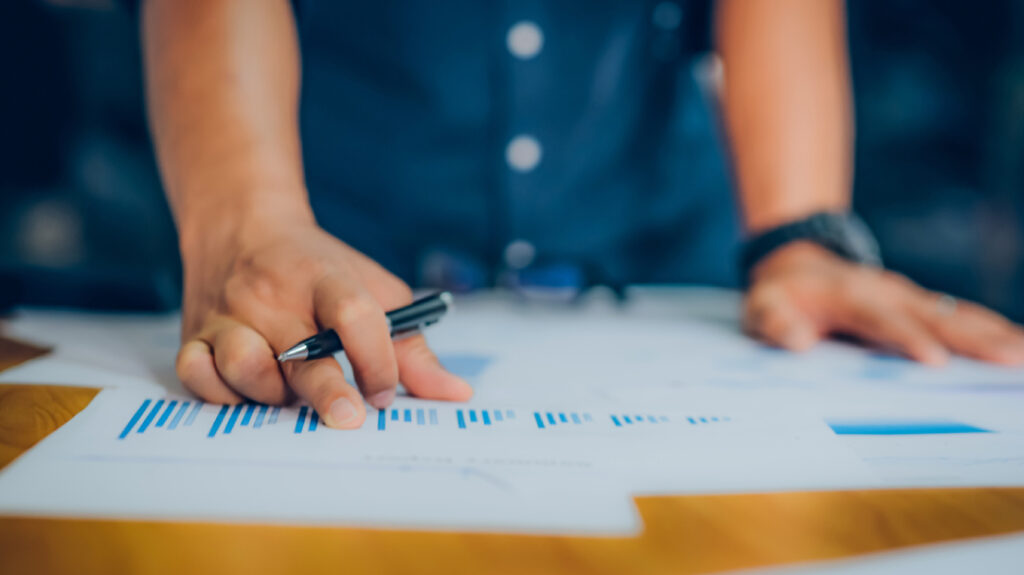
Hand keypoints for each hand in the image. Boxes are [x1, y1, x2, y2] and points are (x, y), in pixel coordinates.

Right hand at [174, 208, 471, 428]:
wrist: (242, 227)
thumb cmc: (318, 270)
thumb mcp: (372, 290)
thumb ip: (411, 347)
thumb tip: (457, 393)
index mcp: (324, 278)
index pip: (354, 313)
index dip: (377, 357)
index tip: (387, 392)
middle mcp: (273, 296)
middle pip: (301, 351)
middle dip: (328, 391)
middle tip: (349, 419)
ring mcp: (230, 315)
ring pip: (244, 366)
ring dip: (271, 394)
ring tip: (290, 396)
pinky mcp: (195, 334)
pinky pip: (197, 374)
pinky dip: (220, 393)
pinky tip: (246, 394)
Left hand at [743, 242, 1023, 365]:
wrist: (797, 262)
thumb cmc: (781, 293)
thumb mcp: (761, 306)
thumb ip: (774, 322)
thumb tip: (796, 341)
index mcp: (851, 295)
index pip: (882, 320)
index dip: (908, 338)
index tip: (935, 361)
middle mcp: (889, 293)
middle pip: (936, 316)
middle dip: (975, 340)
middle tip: (1012, 360)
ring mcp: (910, 297)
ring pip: (959, 316)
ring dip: (995, 335)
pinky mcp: (922, 305)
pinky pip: (963, 318)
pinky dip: (992, 331)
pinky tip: (1019, 346)